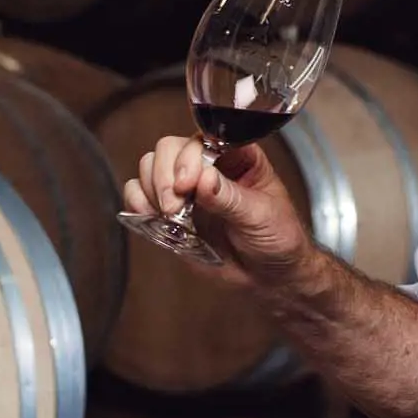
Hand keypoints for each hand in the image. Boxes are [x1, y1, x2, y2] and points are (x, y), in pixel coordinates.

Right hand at [120, 134, 314, 286]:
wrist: (270, 277)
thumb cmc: (278, 239)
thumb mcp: (261, 216)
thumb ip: (230, 198)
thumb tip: (203, 179)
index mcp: (237, 156)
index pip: (204, 140)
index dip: (189, 157)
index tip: (188, 184)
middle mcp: (208, 166)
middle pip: (169, 149)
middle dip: (164, 176)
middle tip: (173, 207)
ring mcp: (187, 189)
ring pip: (150, 167)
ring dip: (152, 189)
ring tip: (170, 216)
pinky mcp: (170, 213)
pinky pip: (140, 195)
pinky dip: (138, 204)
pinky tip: (154, 218)